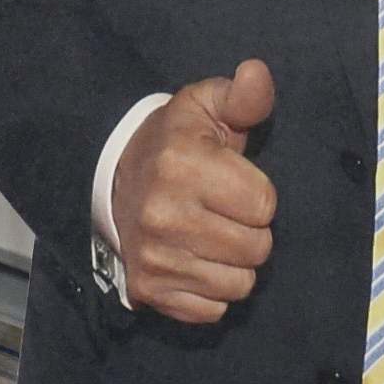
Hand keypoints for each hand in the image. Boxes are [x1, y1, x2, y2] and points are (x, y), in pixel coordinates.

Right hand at [111, 58, 277, 323]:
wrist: (118, 177)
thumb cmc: (178, 140)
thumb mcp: (208, 105)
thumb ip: (244, 95)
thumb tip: (257, 73)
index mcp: (183, 165)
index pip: (265, 205)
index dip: (259, 195)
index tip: (236, 183)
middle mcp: (163, 214)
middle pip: (256, 249)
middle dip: (252, 231)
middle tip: (226, 212)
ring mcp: (153, 257)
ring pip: (239, 284)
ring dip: (235, 264)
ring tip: (213, 235)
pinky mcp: (147, 290)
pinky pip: (212, 310)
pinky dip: (212, 290)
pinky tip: (196, 260)